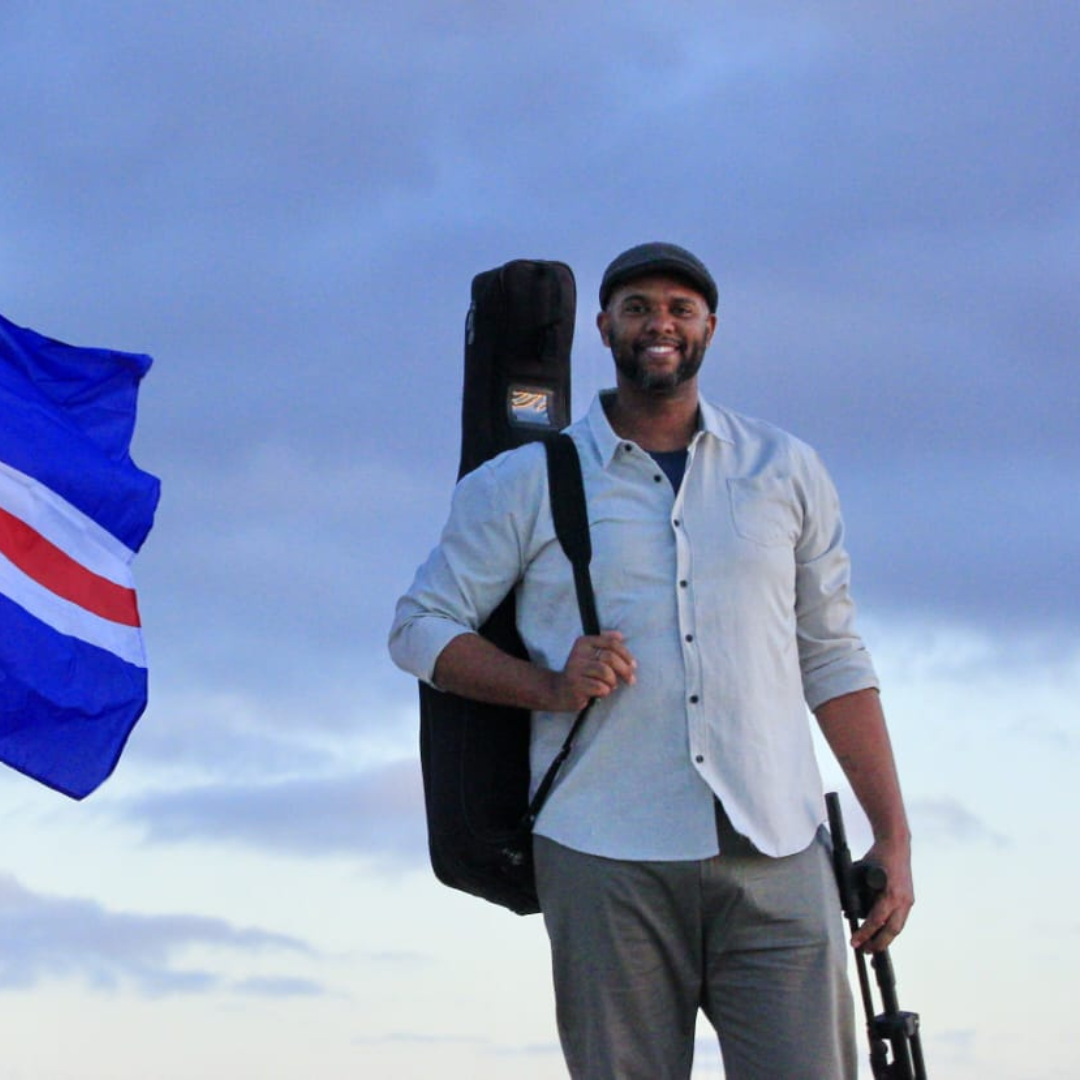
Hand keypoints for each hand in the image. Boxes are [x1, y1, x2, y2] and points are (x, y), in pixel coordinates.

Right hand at [548, 631, 636, 712]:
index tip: (633, 665)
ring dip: (613, 681)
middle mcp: (578, 653)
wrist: (560, 690)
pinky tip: (601, 692)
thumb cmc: (582, 672)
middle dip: (624, 670)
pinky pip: (600, 687)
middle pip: (610, 658)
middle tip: (630, 679)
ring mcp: (575, 669)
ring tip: (611, 686)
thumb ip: (605, 642)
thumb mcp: (590, 654)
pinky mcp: (575, 685)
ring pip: (605, 673)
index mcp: (584, 642)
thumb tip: (620, 635)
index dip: (626, 654)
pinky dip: (605, 691)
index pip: (611, 643)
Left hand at [850, 836, 913, 952]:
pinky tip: (883, 932)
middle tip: (865, 951)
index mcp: (890, 894)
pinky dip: (891, 927)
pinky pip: (900, 918)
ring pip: (898, 927)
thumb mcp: (861, 871)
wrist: (896, 843)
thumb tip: (844, 907)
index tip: (855, 942)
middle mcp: (902, 900)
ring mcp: (908, 900)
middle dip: (878, 944)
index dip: (865, 933)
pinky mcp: (909, 898)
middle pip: (892, 930)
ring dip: (886, 938)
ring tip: (873, 946)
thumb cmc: (877, 856)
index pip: (876, 921)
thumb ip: (855, 889)